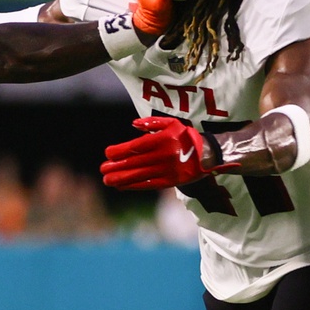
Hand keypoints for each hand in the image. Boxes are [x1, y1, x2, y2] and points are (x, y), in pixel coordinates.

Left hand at [100, 115, 219, 189]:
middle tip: (102, 169)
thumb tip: (133, 124)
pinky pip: (149, 184)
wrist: (208, 154)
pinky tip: (122, 186)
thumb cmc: (185, 136)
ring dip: (122, 178)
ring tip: (108, 180)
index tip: (107, 153)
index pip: (137, 146)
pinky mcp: (171, 181)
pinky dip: (134, 186)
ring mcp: (167, 170)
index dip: (121, 151)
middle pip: (136, 162)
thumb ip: (152, 122)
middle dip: (117, 166)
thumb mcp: (171, 123)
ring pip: (140, 175)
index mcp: (163, 139)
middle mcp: (164, 155)